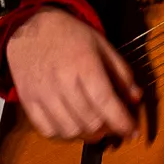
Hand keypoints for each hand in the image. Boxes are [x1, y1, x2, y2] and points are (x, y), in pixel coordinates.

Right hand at [7, 8, 140, 140]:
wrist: (29, 27)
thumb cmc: (68, 35)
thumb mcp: (102, 45)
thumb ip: (121, 72)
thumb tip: (135, 97)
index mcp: (84, 64)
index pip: (106, 103)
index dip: (122, 122)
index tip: (133, 131)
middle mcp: (62, 81)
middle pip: (90, 121)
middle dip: (108, 131)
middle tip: (114, 128)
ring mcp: (42, 93)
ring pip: (70, 130)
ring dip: (88, 135)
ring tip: (95, 128)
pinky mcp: (27, 100)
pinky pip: (47, 130)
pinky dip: (64, 134)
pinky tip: (73, 126)